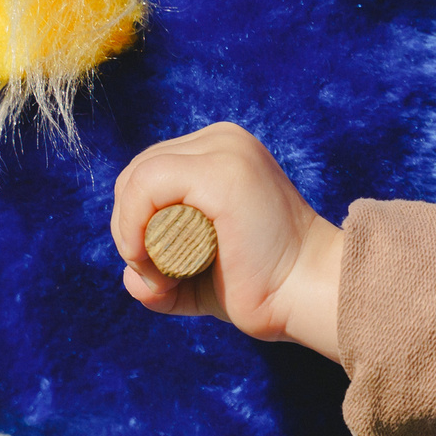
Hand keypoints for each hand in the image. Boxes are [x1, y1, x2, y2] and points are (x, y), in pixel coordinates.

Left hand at [111, 123, 343, 363]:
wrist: (306, 294)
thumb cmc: (259, 287)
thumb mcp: (196, 272)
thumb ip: (158, 272)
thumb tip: (132, 280)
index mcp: (221, 152)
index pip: (148, 175)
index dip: (134, 223)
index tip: (158, 272)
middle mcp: (223, 141)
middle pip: (136, 173)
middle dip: (129, 229)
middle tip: (157, 277)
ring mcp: (225, 150)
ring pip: (137, 177)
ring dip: (130, 234)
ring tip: (162, 278)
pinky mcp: (222, 170)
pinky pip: (146, 184)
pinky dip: (133, 227)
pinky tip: (152, 262)